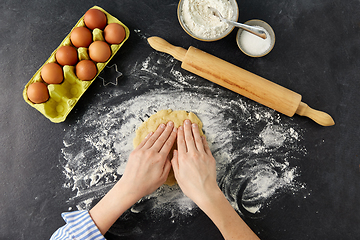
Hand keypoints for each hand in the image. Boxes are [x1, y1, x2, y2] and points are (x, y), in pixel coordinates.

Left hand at [90, 121, 176, 234]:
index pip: (168, 144)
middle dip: (167, 130)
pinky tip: (152, 132)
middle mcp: (151, 153)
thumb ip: (168, 165)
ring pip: (152, 138)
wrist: (131, 186)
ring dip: (158, 131)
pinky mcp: (135, 152)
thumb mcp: (162, 178)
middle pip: (161, 139)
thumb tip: (169, 155)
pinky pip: (143, 142)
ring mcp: (142, 151)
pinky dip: (148, 136)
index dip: (172, 136)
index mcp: (160, 159)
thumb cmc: (147, 185)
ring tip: (163, 125)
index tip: (175, 130)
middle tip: (171, 123)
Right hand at [171, 120, 259, 239]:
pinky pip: (206, 146)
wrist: (205, 191)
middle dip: (187, 129)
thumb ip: (175, 163)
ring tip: (193, 125)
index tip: (179, 127)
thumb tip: (174, 152)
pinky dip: (203, 140)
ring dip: (195, 131)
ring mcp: (202, 156)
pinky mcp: (210, 158)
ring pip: (198, 140)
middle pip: (189, 138)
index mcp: (183, 159)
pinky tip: (202, 136)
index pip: (181, 142)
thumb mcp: (178, 176)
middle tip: (186, 121)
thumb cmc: (190, 186)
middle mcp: (192, 155)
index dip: (180, 134)